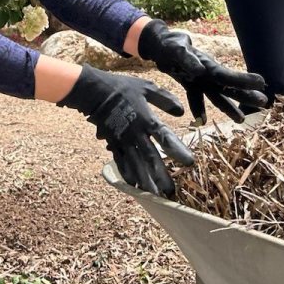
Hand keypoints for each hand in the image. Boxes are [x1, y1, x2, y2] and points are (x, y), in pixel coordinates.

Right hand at [56, 65, 193, 196]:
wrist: (94, 92)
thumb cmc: (122, 87)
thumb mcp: (146, 88)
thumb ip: (164, 100)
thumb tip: (182, 112)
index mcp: (146, 120)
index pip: (165, 138)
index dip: (178, 151)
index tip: (189, 163)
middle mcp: (136, 134)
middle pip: (151, 158)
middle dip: (161, 175)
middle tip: (171, 192)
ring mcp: (123, 141)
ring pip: (136, 164)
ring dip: (145, 181)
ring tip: (154, 195)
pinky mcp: (113, 143)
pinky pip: (121, 162)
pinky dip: (128, 174)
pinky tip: (134, 186)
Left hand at [138, 20, 267, 123]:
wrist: (160, 45)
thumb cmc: (170, 44)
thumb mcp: (176, 49)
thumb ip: (188, 60)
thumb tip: (201, 70)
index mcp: (208, 66)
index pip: (228, 76)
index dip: (244, 80)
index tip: (262, 82)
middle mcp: (208, 74)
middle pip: (229, 87)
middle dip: (246, 96)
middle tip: (264, 102)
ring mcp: (200, 80)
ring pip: (217, 96)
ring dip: (228, 108)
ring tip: (241, 120)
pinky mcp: (190, 84)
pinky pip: (196, 99)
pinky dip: (198, 110)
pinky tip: (202, 121)